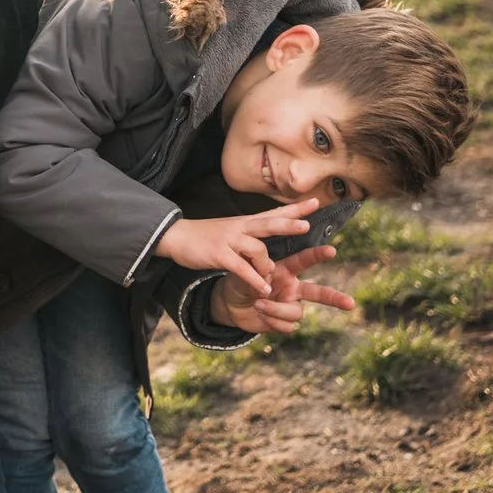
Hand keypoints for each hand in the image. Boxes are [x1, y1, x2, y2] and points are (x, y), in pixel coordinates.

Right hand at [154, 199, 320, 297]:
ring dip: (267, 265)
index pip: (274, 213)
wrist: (177, 236)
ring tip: (272, 278)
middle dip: (287, 223)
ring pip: (257, 248)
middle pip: (268, 223)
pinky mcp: (219, 255)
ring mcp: (229, 240)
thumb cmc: (207, 235)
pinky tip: (264, 289)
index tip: (316, 202)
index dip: (295, 209)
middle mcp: (240, 228)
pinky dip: (255, 279)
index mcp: (246, 223)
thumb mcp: (232, 230)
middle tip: (306, 224)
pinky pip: (242, 268)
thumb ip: (251, 235)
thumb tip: (269, 239)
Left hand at [206, 243, 357, 334]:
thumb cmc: (240, 281)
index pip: (304, 261)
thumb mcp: (243, 273)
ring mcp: (290, 305)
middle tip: (351, 303)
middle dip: (334, 298)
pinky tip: (260, 315)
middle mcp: (292, 287)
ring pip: (297, 312)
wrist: (230, 304)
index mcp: (285, 269)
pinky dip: (272, 321)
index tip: (332, 251)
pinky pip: (287, 326)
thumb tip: (267, 278)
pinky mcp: (284, 322)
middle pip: (318, 293)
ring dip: (277, 310)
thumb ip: (255, 273)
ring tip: (258, 304)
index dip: (318, 256)